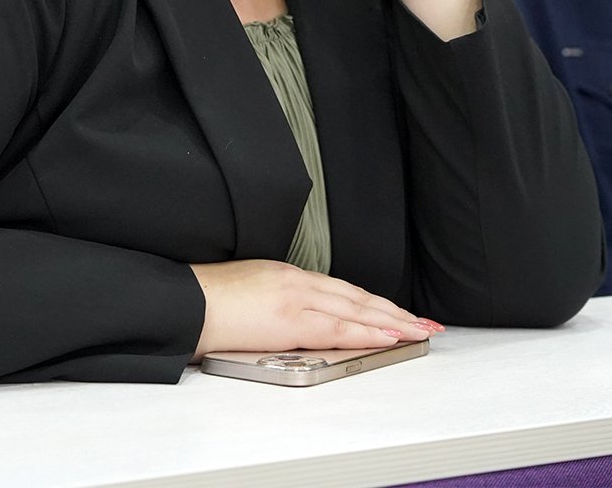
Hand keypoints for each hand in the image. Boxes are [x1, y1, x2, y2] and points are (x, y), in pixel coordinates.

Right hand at [188, 259, 441, 358]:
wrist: (188, 301)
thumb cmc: (210, 300)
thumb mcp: (253, 289)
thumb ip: (281, 300)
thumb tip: (299, 318)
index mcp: (289, 275)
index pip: (344, 290)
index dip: (374, 302)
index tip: (397, 312)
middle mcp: (298, 282)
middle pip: (357, 297)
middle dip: (394, 312)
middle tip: (423, 323)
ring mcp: (296, 298)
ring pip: (355, 310)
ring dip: (391, 322)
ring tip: (416, 331)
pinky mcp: (289, 319)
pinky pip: (336, 327)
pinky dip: (366, 331)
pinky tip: (387, 336)